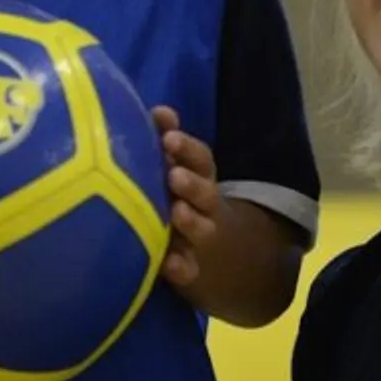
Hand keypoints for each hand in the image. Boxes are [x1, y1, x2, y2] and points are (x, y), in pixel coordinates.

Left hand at [151, 105, 220, 288]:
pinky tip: (170, 262)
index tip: (169, 137)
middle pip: (205, 193)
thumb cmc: (186, 202)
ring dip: (191, 221)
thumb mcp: (182, 172)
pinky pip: (188, 271)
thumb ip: (169, 141)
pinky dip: (181, 267)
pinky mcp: (191, 271)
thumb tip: (158, 110)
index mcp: (201, 179)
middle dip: (191, 184)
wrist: (221, 258)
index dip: (187, 148)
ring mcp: (201, 240)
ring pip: (201, 229)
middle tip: (174, 175)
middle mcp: (205, 208)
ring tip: (177, 212)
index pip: (201, 159)